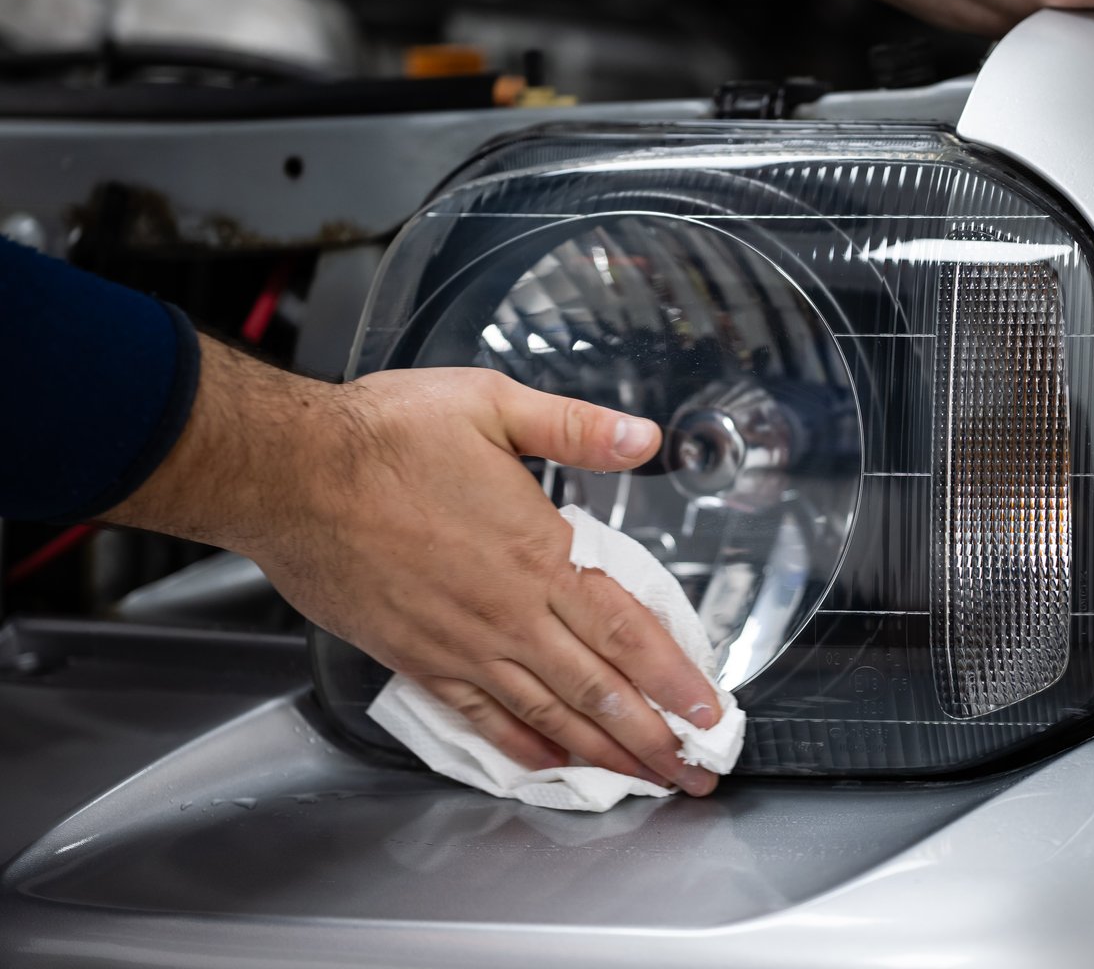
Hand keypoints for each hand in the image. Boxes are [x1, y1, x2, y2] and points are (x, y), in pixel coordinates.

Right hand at [104, 336, 722, 795]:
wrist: (288, 473)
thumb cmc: (383, 437)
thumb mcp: (493, 405)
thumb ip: (576, 428)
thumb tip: (643, 436)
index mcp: (536, 554)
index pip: (627, 631)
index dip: (675, 678)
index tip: (711, 712)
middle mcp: (507, 614)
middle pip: (598, 691)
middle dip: (654, 738)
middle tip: (694, 772)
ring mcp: (461, 645)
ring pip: (548, 715)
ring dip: (602, 754)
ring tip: (643, 783)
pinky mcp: (416, 659)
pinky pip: (481, 718)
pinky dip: (521, 748)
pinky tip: (547, 767)